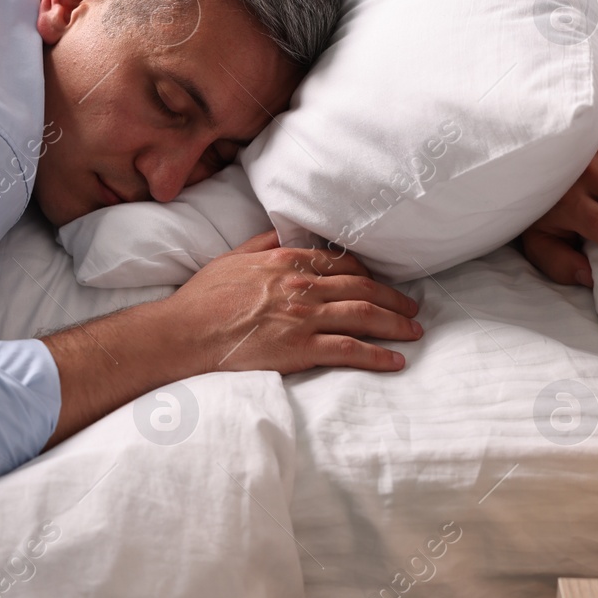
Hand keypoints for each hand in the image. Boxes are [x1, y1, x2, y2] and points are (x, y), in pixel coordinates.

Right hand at [39, 230, 421, 448]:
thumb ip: (263, 245)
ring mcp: (304, 317)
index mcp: (286, 260)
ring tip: (413, 330)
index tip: (378, 281)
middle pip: (362, 288)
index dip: (367, 272)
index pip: (340, 262)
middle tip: (412, 307)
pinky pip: (350, 350)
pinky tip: (395, 360)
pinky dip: (377, 355)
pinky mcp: (301, 348)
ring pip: (364, 316)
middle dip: (393, 298)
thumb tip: (286, 237)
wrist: (184, 333)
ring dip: (396, 323)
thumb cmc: (201, 298)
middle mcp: (302, 285)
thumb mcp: (232, 258)